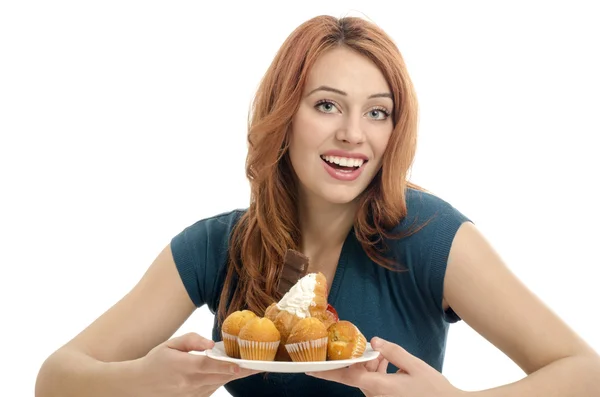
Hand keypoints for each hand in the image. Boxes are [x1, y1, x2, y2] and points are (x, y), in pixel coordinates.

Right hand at [136, 332, 258, 396]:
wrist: (139, 386)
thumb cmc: (155, 361)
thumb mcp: (170, 344)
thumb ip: (192, 341)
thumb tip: (210, 344)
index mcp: (182, 367)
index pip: (207, 366)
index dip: (225, 366)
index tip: (241, 365)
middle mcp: (187, 384)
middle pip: (218, 377)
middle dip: (240, 371)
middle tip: (259, 365)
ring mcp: (190, 394)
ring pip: (218, 384)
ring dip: (233, 376)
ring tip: (252, 367)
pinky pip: (212, 389)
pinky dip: (222, 380)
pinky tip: (232, 373)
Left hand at [307, 337, 463, 396]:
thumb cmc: (433, 389)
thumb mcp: (414, 365)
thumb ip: (392, 351)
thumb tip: (373, 341)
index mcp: (378, 386)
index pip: (345, 376)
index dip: (326, 371)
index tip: (308, 368)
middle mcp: (375, 395)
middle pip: (355, 375)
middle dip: (358, 360)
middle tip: (373, 350)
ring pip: (365, 378)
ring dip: (371, 364)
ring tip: (385, 355)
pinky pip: (373, 383)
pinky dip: (377, 371)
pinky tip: (388, 363)